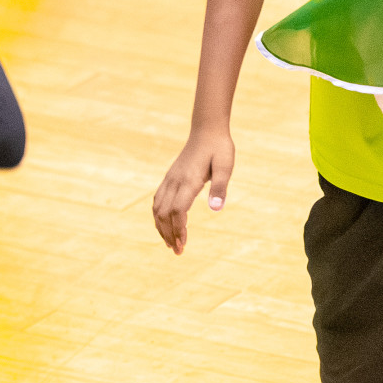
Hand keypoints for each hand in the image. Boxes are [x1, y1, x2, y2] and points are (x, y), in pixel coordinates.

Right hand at [152, 129, 234, 253]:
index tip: (183, 245)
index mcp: (188, 180)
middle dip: (168, 233)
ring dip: (161, 226)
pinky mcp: (170, 177)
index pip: (177, 210)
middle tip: (177, 251)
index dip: (178, 229)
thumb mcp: (226, 166)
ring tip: (170, 243)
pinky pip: (158, 199)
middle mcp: (175, 181)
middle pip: (163, 212)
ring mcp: (170, 179)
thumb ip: (220, 187)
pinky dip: (158, 215)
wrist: (207, 130)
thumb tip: (216, 209)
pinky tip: (165, 224)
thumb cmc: (219, 148)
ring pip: (157, 207)